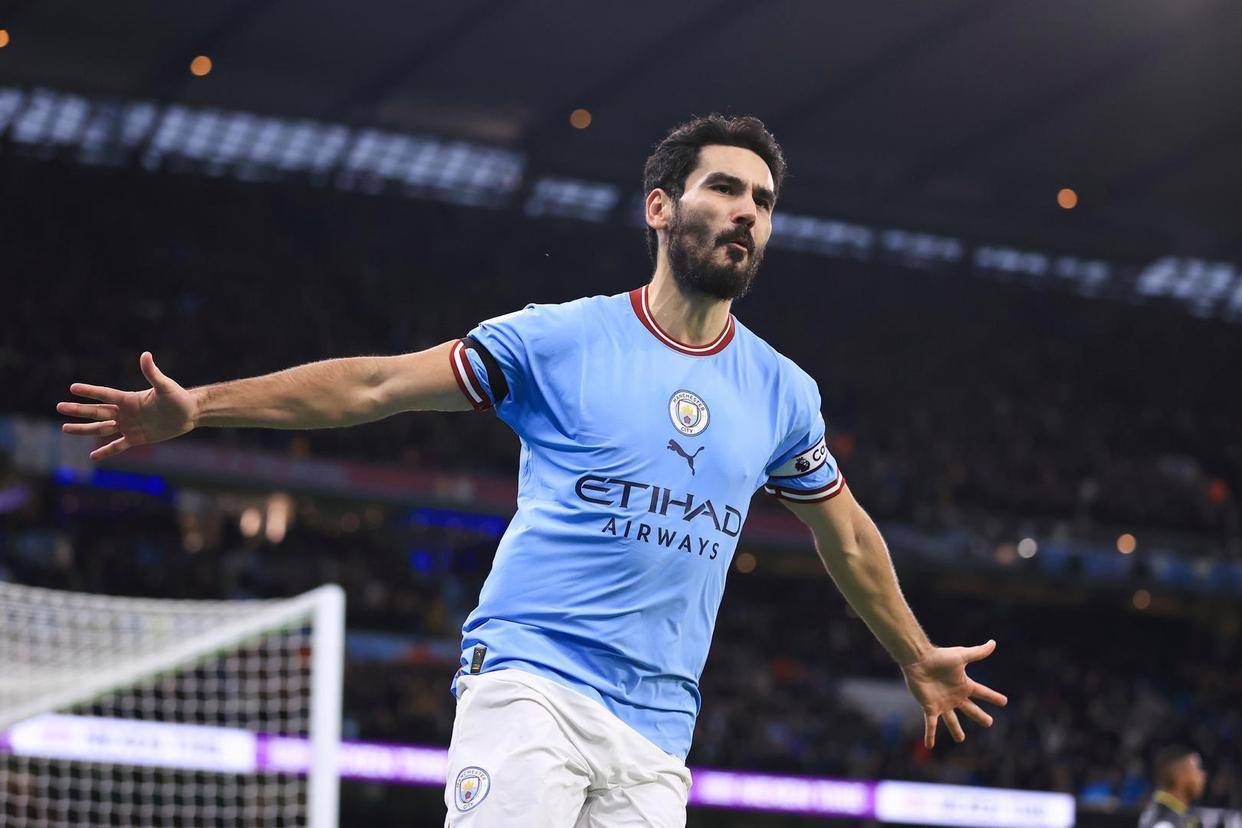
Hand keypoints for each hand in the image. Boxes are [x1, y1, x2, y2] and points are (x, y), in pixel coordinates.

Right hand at [57, 352, 196, 461]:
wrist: (189, 413)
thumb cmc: (178, 397)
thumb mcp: (165, 386)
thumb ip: (153, 373)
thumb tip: (145, 355)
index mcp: (129, 399)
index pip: (105, 395)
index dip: (90, 392)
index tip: (72, 388)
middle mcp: (125, 412)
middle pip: (97, 412)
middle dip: (78, 410)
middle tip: (59, 407)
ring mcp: (129, 425)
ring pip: (101, 428)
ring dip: (84, 429)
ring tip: (65, 428)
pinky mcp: (137, 438)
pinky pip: (118, 445)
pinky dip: (106, 451)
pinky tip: (92, 456)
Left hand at [900, 639, 1007, 747]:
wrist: (919, 660)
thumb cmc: (940, 657)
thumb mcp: (962, 656)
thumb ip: (978, 652)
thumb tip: (993, 642)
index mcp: (964, 685)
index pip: (983, 693)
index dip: (993, 697)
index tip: (1005, 702)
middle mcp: (955, 696)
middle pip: (970, 709)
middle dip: (980, 716)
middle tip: (989, 723)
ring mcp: (942, 703)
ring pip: (952, 720)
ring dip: (955, 730)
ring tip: (960, 739)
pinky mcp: (930, 708)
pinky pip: (931, 724)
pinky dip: (930, 735)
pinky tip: (929, 746)